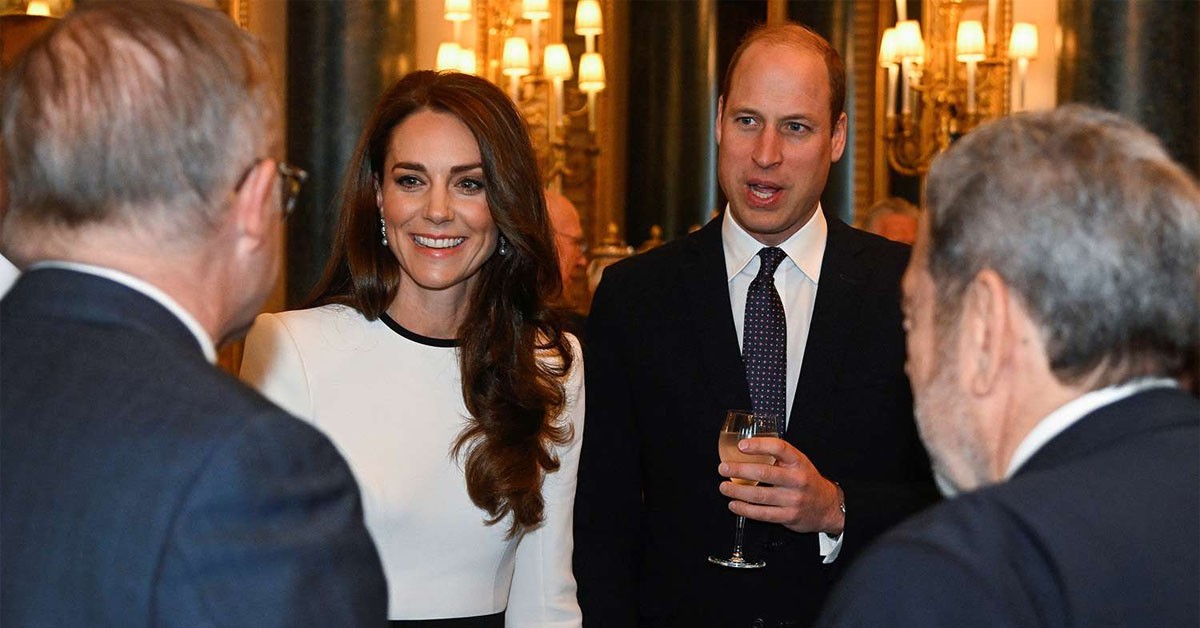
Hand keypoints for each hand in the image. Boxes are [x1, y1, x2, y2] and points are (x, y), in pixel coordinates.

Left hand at [718, 437, 844, 535]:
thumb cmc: (806, 480)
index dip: (759, 445)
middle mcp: (797, 479)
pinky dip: (745, 510)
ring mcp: (793, 499)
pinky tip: (734, 504)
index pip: (779, 448)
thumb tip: (747, 448)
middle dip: (740, 470)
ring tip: (724, 487)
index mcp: (798, 462)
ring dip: (737, 491)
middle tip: (723, 468)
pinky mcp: (788, 516)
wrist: (827, 506)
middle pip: (764, 473)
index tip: (741, 445)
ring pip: (760, 495)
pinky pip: (762, 514)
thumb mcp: (798, 463)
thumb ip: (778, 456)